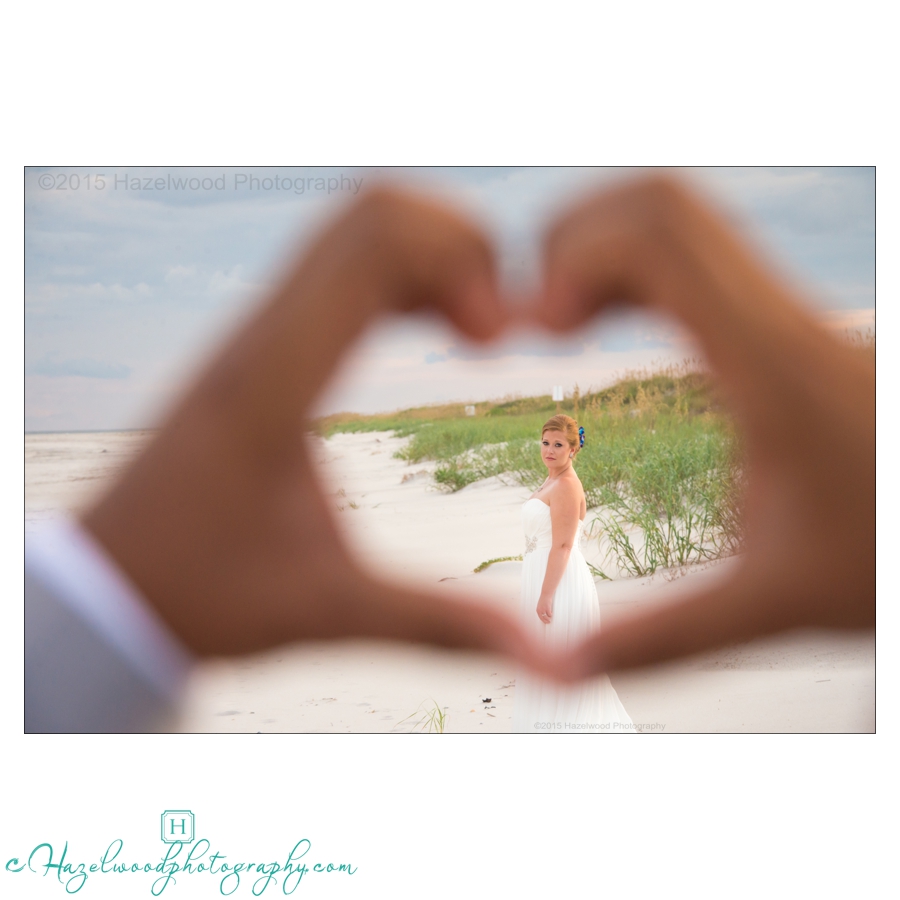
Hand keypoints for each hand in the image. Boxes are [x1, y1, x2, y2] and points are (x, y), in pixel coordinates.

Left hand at [81, 186, 549, 674]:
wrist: (111, 585)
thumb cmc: (201, 594)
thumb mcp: (327, 611)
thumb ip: (438, 626)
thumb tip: (547, 658)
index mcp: (275, 379)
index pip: (373, 241)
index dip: (461, 259)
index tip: (499, 339)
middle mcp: (262, 334)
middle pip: (371, 209)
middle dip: (460, 243)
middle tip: (499, 326)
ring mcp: (257, 332)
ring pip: (354, 229)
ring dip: (432, 255)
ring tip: (478, 328)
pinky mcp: (262, 347)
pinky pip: (339, 269)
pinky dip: (403, 275)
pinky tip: (435, 328)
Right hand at [535, 175, 873, 675]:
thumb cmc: (887, 563)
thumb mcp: (773, 606)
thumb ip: (660, 640)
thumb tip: (561, 668)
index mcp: (773, 369)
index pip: (663, 240)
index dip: (576, 257)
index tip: (537, 328)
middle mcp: (782, 321)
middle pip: (662, 202)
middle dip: (575, 237)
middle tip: (537, 316)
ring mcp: (787, 314)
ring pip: (681, 216)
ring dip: (603, 245)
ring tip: (562, 318)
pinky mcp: (783, 326)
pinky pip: (697, 254)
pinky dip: (634, 265)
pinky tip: (608, 321)